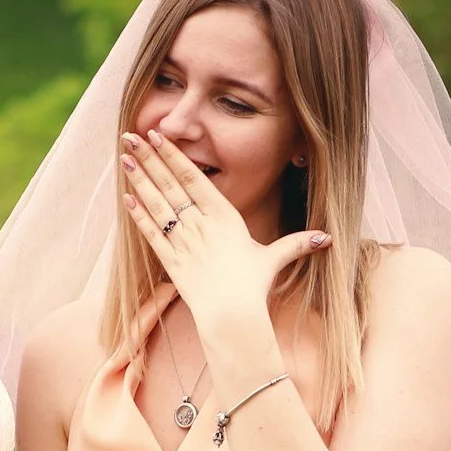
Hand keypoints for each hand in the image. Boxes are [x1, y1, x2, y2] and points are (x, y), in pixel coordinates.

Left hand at [119, 131, 329, 341]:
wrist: (232, 315)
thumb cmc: (253, 286)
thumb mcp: (275, 259)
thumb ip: (296, 244)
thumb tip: (326, 238)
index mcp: (224, 216)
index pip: (195, 178)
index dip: (175, 155)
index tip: (159, 136)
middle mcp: (200, 225)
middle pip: (171, 185)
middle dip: (150, 159)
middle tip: (131, 137)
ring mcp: (183, 242)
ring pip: (158, 205)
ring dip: (139, 180)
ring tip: (124, 158)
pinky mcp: (170, 261)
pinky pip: (151, 233)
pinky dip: (138, 215)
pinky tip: (126, 198)